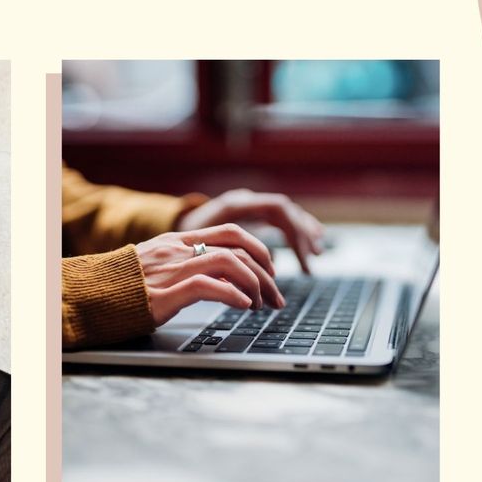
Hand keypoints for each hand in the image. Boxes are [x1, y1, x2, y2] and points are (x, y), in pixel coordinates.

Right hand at [134, 224, 284, 327]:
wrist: (90, 295)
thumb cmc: (123, 286)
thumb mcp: (157, 266)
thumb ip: (184, 264)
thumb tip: (220, 277)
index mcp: (178, 241)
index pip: (231, 232)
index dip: (258, 250)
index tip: (269, 272)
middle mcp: (178, 250)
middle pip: (238, 246)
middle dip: (266, 271)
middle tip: (275, 296)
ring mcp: (172, 269)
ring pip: (230, 263)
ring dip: (254, 285)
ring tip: (260, 305)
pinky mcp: (166, 293)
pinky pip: (209, 286)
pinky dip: (234, 295)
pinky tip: (243, 307)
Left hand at [177, 189, 324, 273]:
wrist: (165, 224)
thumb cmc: (177, 241)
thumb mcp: (198, 249)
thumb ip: (224, 259)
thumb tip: (250, 281)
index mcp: (234, 204)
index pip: (277, 209)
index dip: (294, 234)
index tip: (301, 260)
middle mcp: (244, 200)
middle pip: (285, 211)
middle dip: (301, 237)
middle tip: (311, 262)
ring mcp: (246, 205)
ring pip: (284, 213)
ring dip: (302, 233)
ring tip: (316, 254)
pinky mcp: (246, 214)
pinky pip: (278, 218)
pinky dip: (294, 230)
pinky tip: (307, 242)